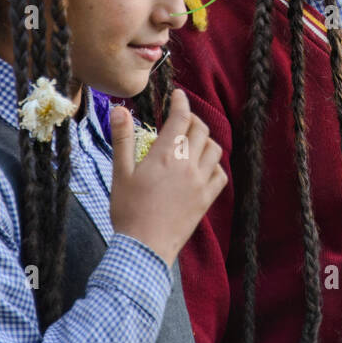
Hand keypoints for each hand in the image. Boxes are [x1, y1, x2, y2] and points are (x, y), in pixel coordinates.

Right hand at [109, 90, 225, 267]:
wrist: (144, 248)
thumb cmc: (128, 210)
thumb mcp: (120, 172)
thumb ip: (122, 138)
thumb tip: (120, 109)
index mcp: (165, 155)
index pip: (181, 117)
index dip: (181, 102)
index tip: (178, 95)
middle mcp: (187, 165)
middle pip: (201, 129)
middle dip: (192, 119)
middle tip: (181, 120)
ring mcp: (200, 183)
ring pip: (214, 149)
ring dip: (205, 140)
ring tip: (192, 142)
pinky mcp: (206, 199)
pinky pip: (221, 174)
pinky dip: (214, 165)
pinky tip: (202, 168)